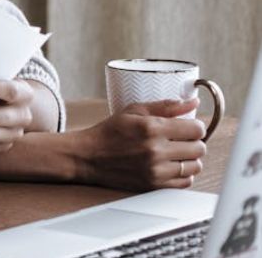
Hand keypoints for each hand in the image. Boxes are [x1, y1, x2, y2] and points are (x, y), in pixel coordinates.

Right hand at [74, 99, 206, 189]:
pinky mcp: (154, 185)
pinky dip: (183, 174)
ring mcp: (156, 170)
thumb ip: (166, 106)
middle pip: (199, 148)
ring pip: (195, 166)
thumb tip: (193, 102)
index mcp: (151, 128)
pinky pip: (186, 182)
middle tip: (181, 139)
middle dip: (193, 141)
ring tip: (176, 153)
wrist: (88, 157)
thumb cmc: (110, 132)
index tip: (188, 126)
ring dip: (190, 158)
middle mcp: (155, 150)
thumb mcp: (133, 111)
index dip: (195, 126)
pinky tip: (171, 165)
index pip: (196, 129)